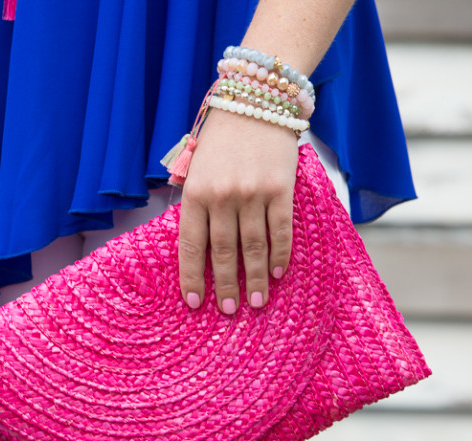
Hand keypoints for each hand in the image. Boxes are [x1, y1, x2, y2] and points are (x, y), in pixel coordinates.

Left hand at [177, 108, 298, 313]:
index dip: (192, 277)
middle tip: (228, 311)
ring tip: (257, 302)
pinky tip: (279, 273)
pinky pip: (281, 230)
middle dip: (226, 286)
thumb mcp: (196, 166)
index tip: (194, 302)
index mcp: (195, 192)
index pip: (191, 245)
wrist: (256, 99)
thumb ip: (195, 201)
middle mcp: (222, 196)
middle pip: (223, 252)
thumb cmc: (221, 137)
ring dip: (255, 279)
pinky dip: (280, 254)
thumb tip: (196, 244)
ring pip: (253, 247)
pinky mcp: (280, 189)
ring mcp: (253, 194)